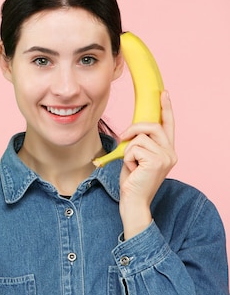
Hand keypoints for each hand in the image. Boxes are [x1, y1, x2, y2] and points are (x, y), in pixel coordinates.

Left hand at [119, 91, 176, 238]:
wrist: (133, 201)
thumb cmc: (132, 180)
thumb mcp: (136, 156)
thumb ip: (140, 142)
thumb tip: (133, 128)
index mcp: (167, 150)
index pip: (168, 124)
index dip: (166, 108)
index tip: (164, 93)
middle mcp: (171, 152)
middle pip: (151, 125)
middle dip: (133, 128)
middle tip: (122, 138)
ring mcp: (166, 157)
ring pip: (139, 137)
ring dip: (128, 149)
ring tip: (131, 164)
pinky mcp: (157, 161)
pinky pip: (134, 147)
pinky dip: (127, 157)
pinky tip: (132, 169)